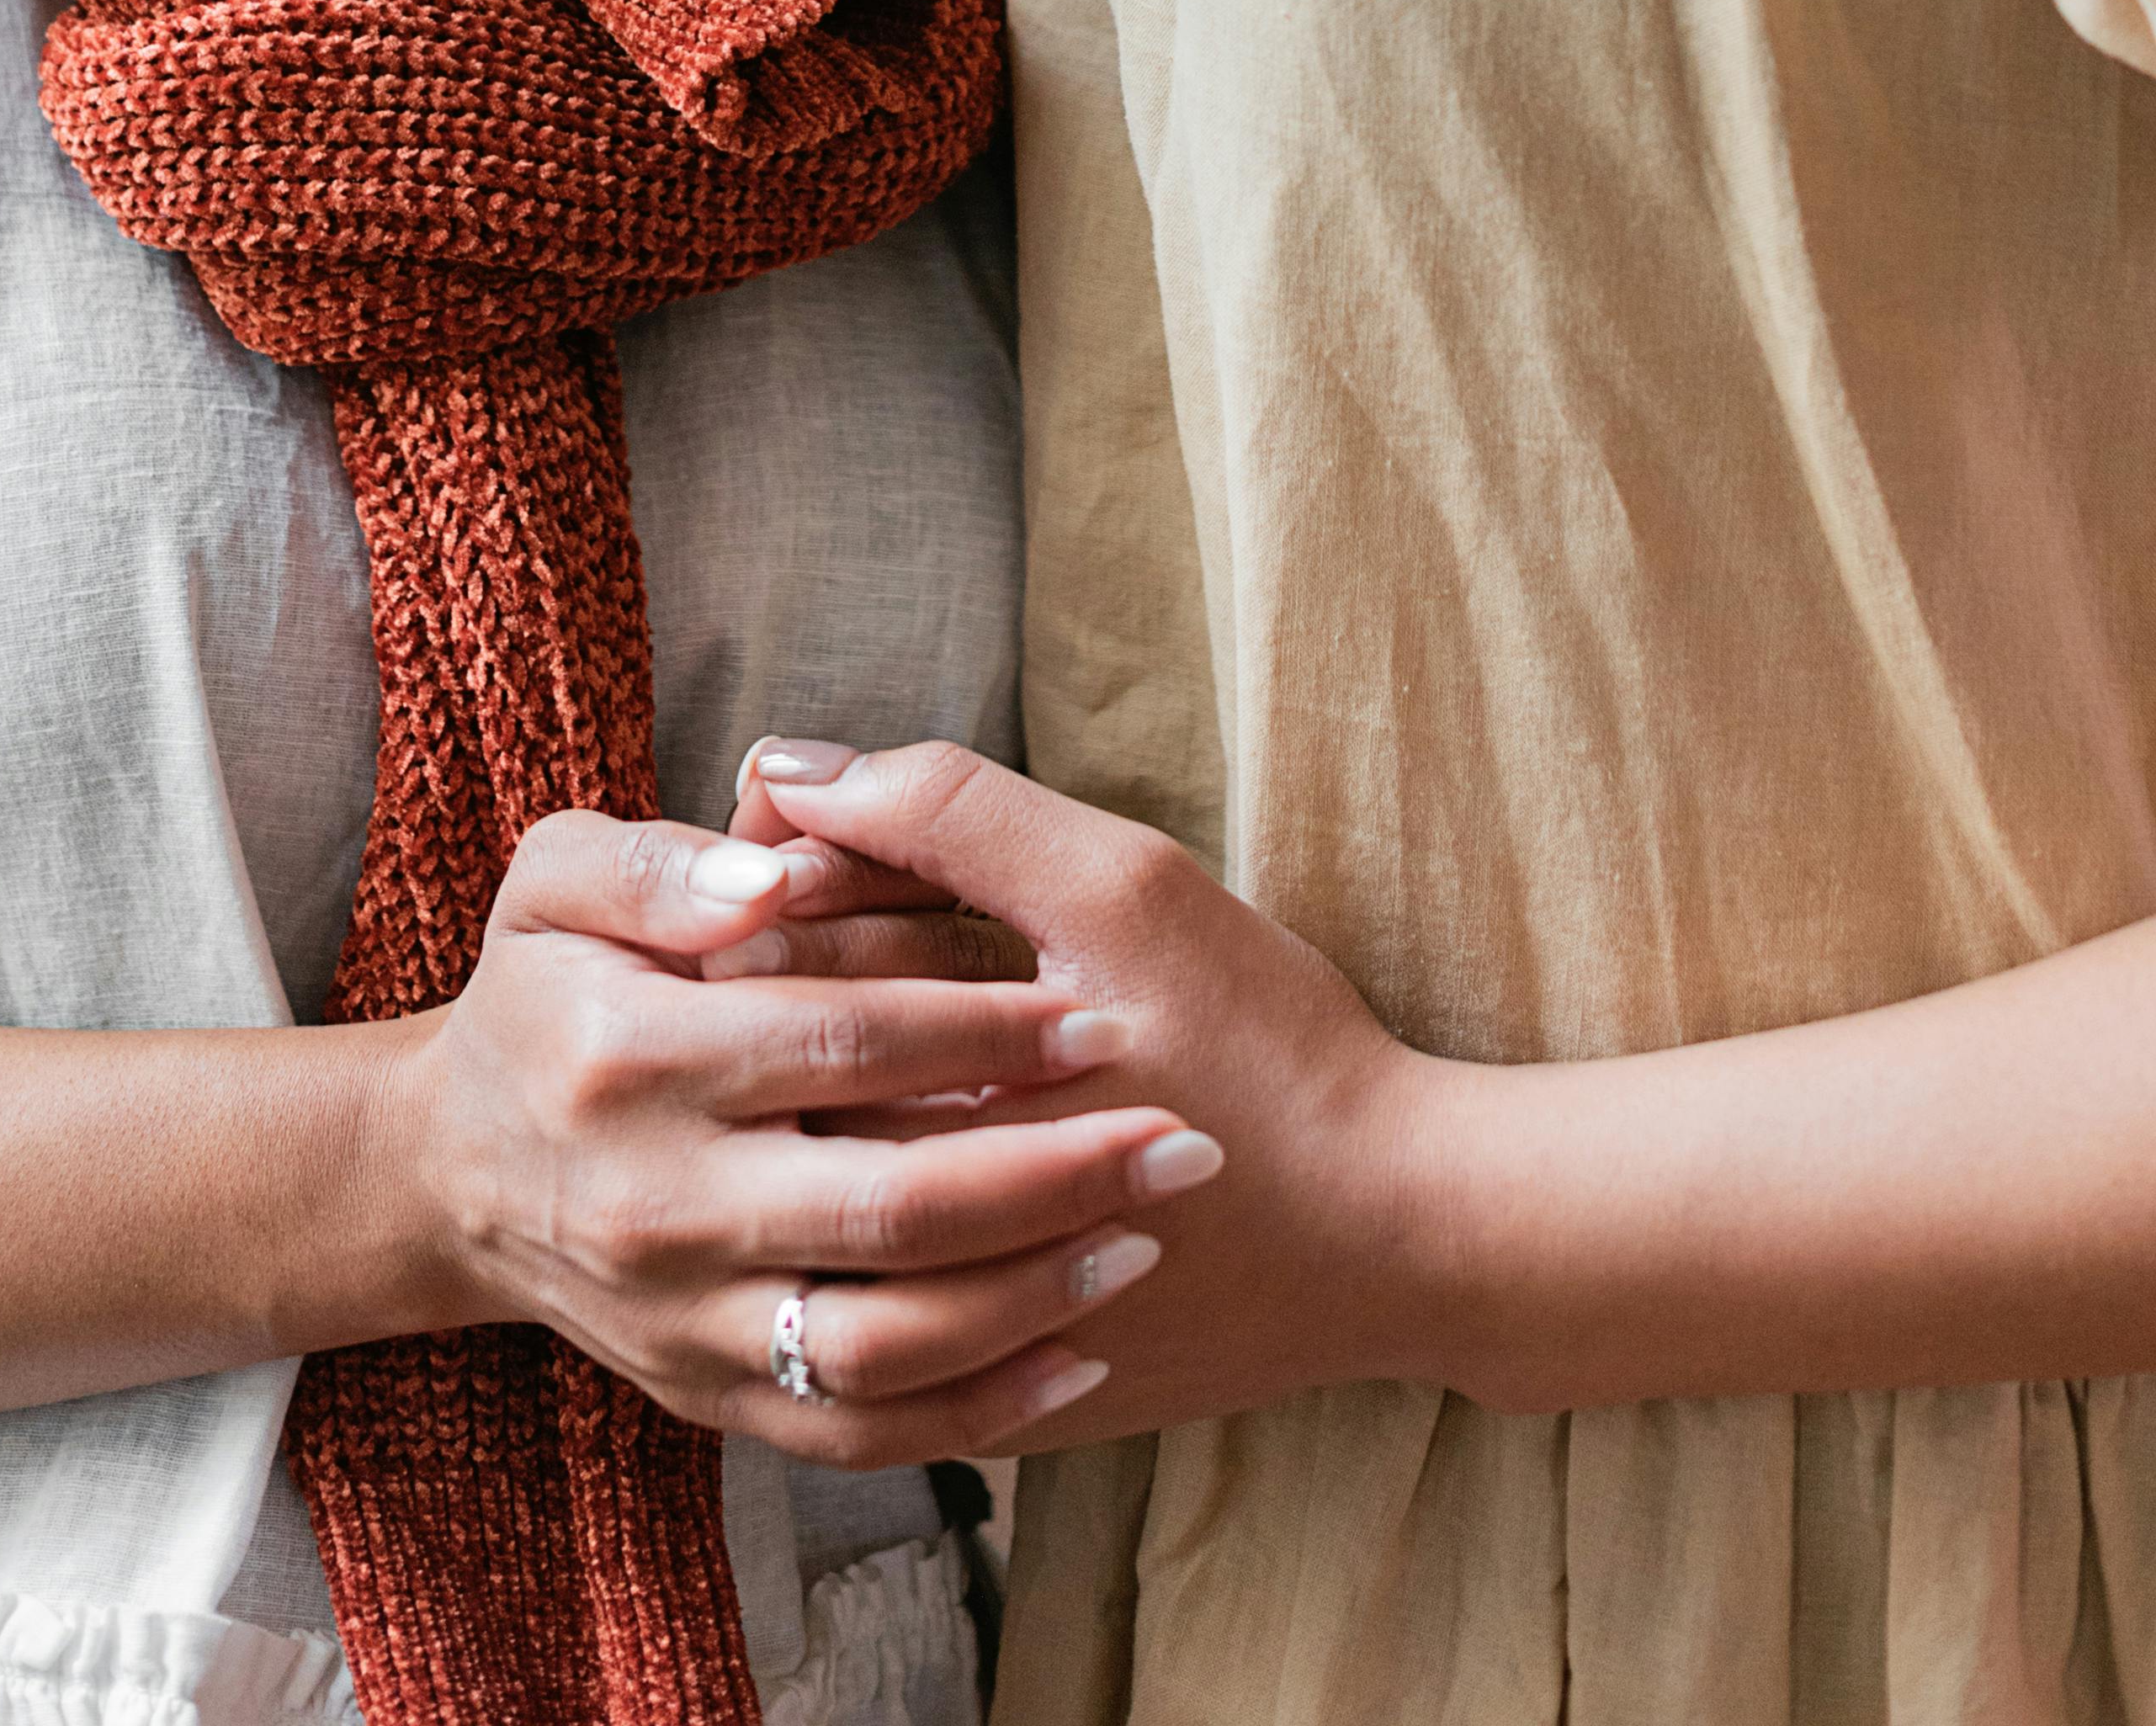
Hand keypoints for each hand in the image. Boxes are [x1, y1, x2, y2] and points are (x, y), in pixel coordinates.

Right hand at [379, 808, 1229, 1464]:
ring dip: (1031, 1298)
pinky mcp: (711, 1399)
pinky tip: (1075, 1353)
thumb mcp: (555, 881)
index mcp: (632, 1060)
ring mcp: (685, 1323)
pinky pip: (859, 1431)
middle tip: (1177, 1139)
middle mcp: (657, 1207)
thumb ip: (661, 858)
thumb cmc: (538, 1000)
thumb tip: (773, 870)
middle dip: (1054, 1172)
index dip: (982, 1024)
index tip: (1097, 1009)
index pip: (843, 1042)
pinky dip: (976, 1411)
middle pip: (889, 1204)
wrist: (453, 1174)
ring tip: (1143, 1238)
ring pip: (886, 1343)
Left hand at [726, 746, 1444, 1437]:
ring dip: (820, 1103)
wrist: (1392, 1235)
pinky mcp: (986, 1386)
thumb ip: (949, 813)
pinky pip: (880, 1303)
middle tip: (824, 922)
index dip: (765, 895)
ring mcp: (941, 1333)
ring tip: (889, 1034)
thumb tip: (782, 770)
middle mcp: (907, 1235)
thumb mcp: (1122, 891)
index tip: (802, 855)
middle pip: (768, 1096)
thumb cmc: (1266, 1049)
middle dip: (780, 991)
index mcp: (921, 1098)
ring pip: (812, 1206)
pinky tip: (935, 1138)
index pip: (763, 985)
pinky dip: (883, 1214)